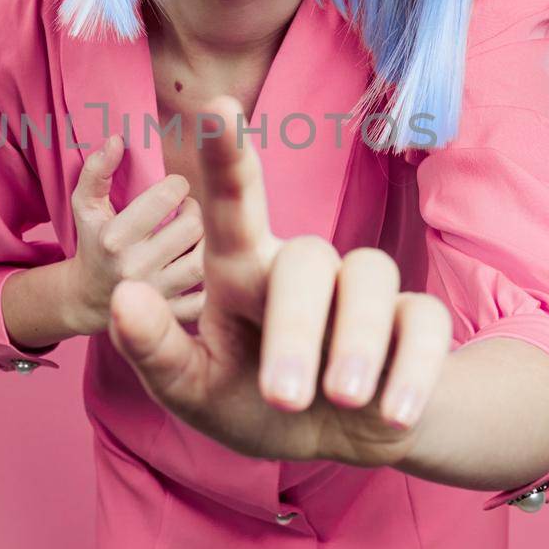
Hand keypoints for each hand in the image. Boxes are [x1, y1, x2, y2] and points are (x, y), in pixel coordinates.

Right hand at [65, 133, 206, 337]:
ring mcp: (155, 296)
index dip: (178, 185)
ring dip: (206, 241)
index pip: (166, 197)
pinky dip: (212, 279)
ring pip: (204, 260)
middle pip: (192, 226)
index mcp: (115, 239)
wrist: (89, 299)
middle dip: (195, 211)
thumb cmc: (93, 242)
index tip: (176, 189)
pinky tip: (204, 265)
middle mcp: (135, 269)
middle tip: (189, 210)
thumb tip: (116, 140)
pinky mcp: (172, 317)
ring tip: (197, 234)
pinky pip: (207, 296)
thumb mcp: (85, 206)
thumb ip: (96, 170)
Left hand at [106, 96, 452, 467]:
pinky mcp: (414, 322)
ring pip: (370, 278)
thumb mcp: (192, 391)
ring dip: (356, 343)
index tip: (216, 106)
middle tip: (283, 398)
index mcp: (242, 273)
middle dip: (296, 329)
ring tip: (342, 401)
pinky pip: (424, 325)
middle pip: (307, 260)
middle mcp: (302, 270)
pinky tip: (392, 415)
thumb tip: (123, 295)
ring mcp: (361, 291)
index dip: (226, 156)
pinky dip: (411, 371)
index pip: (232, 205)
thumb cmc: (253, 403)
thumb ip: (155, 351)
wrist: (336, 442)